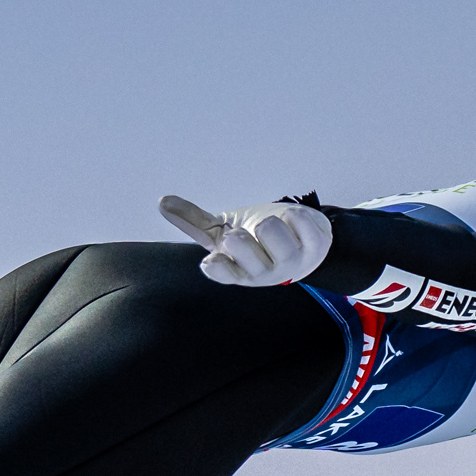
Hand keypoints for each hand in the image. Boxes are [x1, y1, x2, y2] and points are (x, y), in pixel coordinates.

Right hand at [159, 194, 332, 287]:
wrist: (302, 242)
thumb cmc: (256, 241)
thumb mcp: (223, 233)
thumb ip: (193, 221)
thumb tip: (162, 202)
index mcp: (236, 270)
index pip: (223, 273)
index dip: (217, 266)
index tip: (212, 260)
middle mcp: (262, 273)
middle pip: (241, 243)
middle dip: (242, 231)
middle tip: (251, 236)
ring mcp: (290, 262)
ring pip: (268, 228)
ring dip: (270, 219)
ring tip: (276, 229)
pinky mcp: (314, 248)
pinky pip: (298, 220)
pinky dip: (294, 214)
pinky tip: (294, 223)